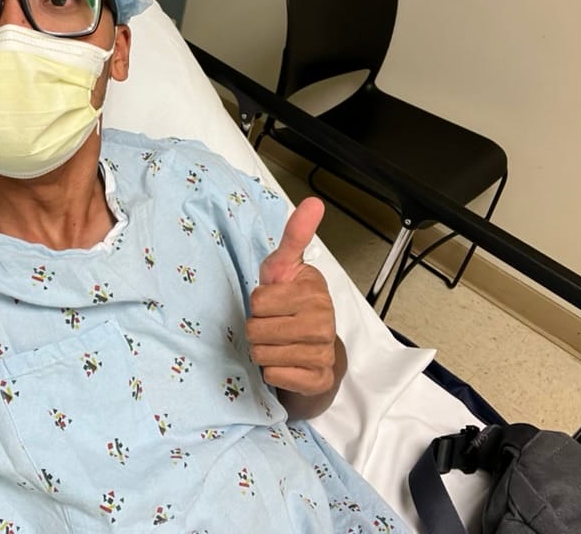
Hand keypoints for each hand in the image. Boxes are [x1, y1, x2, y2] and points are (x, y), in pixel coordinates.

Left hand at [246, 197, 343, 413]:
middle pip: (256, 329)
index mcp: (314, 290)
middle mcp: (324, 320)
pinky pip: (275, 376)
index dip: (257, 304)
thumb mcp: (285, 266)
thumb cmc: (290, 302)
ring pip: (262, 353)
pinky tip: (285, 363)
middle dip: (256, 330)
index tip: (274, 302)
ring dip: (262, 351)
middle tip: (272, 326)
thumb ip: (294, 235)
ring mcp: (323, 351)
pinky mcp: (318, 379)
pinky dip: (272, 373)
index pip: (257, 300)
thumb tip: (314, 201)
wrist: (311, 348)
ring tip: (277, 344)